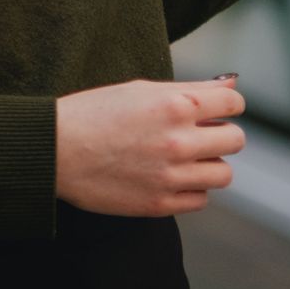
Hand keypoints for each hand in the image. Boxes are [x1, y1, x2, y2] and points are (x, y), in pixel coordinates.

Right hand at [54, 77, 244, 216]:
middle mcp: (178, 141)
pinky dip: (190, 189)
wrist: (54, 150)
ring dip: (208, 164)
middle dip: (220, 135)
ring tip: (182, 159)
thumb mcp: (140, 90)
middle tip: (197, 135)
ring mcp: (170, 176)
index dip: (226, 106)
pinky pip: (200, 199)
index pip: (234, 104)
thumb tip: (231, 84)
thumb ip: (192, 88)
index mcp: (175, 105)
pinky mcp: (160, 204)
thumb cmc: (93, 113)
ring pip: (223, 174)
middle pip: (235, 140)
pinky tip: (167, 177)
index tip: (214, 111)